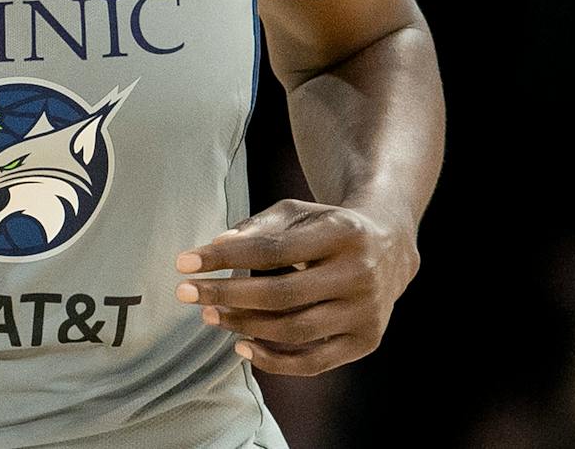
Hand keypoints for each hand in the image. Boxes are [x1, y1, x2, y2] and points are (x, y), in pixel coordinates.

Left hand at [174, 198, 418, 375]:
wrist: (390, 246)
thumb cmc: (328, 226)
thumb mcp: (297, 213)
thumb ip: (257, 228)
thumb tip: (216, 246)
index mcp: (341, 233)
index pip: (272, 249)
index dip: (225, 257)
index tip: (185, 262)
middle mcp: (358, 274)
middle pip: (281, 294)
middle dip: (226, 295)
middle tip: (186, 293)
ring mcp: (365, 312)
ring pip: (294, 330)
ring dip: (243, 326)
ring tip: (210, 315)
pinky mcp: (366, 341)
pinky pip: (314, 362)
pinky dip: (274, 361)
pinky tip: (241, 347)